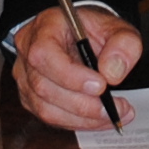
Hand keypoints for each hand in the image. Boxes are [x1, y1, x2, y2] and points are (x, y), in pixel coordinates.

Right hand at [10, 4, 137, 131]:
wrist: (85, 38)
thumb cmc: (95, 31)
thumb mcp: (118, 28)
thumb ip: (123, 45)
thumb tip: (112, 73)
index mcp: (45, 26)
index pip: (44, 53)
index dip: (70, 75)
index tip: (101, 86)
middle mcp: (28, 51)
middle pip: (43, 86)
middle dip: (82, 104)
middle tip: (115, 108)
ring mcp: (26, 76)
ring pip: (45, 108)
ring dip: (82, 118)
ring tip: (113, 115)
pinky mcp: (31, 97)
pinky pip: (50, 117)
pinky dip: (77, 122)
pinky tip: (98, 118)